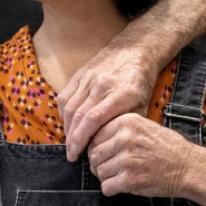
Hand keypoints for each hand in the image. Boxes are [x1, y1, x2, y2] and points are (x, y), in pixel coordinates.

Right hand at [58, 46, 158, 160]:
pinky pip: (64, 95)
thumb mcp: (142, 105)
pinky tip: (69, 122)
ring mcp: (89, 77)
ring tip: (70, 141)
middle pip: (78, 116)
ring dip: (66, 127)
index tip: (76, 155)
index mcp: (120, 95)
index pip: (92, 120)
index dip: (80, 140)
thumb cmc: (141, 81)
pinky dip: (63, 112)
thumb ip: (125, 125)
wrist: (136, 50)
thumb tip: (109, 146)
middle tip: (71, 154)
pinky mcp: (80, 73)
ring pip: (68, 107)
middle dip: (71, 139)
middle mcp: (101, 85)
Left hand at [88, 113, 195, 197]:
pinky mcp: (129, 180)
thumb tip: (94, 140)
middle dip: (100, 163)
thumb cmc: (168, 147)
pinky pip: (106, 187)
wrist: (188, 167)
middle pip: (94, 154)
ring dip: (107, 177)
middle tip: (113, 167)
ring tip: (122, 176)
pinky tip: (124, 185)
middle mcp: (124, 138)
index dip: (99, 146)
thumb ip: (121, 129)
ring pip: (98, 172)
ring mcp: (126, 160)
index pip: (95, 135)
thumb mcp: (145, 126)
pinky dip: (112, 189)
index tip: (107, 153)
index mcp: (127, 122)